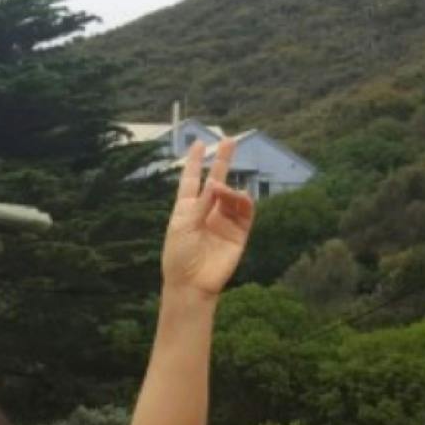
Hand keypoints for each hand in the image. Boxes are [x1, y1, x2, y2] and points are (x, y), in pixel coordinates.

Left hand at [161, 135, 255, 297]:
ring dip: (228, 189)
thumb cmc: (179, 255)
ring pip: (232, 196)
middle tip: (229, 141)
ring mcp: (223, 221)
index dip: (194, 162)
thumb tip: (216, 182)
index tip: (198, 143)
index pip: (191, 180)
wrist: (191, 283)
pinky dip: (242, 201)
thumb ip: (201, 203)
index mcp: (187, 208)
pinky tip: (237, 196)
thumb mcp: (184, 225)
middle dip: (222, 161)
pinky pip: (245, 213)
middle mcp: (206, 211)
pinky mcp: (238, 233)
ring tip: (220, 188)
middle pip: (217, 181)